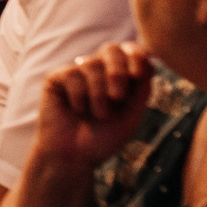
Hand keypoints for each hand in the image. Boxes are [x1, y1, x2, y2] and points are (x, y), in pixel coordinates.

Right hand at [34, 42, 153, 174]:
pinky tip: (77, 110)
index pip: (130, 52)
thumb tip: (150, 61)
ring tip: (99, 114)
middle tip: (118, 96)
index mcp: (120, 77)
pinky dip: (79, 95)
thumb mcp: (131, 116)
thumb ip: (142, 90)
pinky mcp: (56, 78)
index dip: (136, 56)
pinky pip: (71, 74)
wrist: (73, 157)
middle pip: (111, 49)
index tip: (138, 75)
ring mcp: (77, 73)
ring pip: (91, 63)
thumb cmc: (103, 139)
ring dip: (98, 93)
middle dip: (117, 70)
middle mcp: (99, 71)